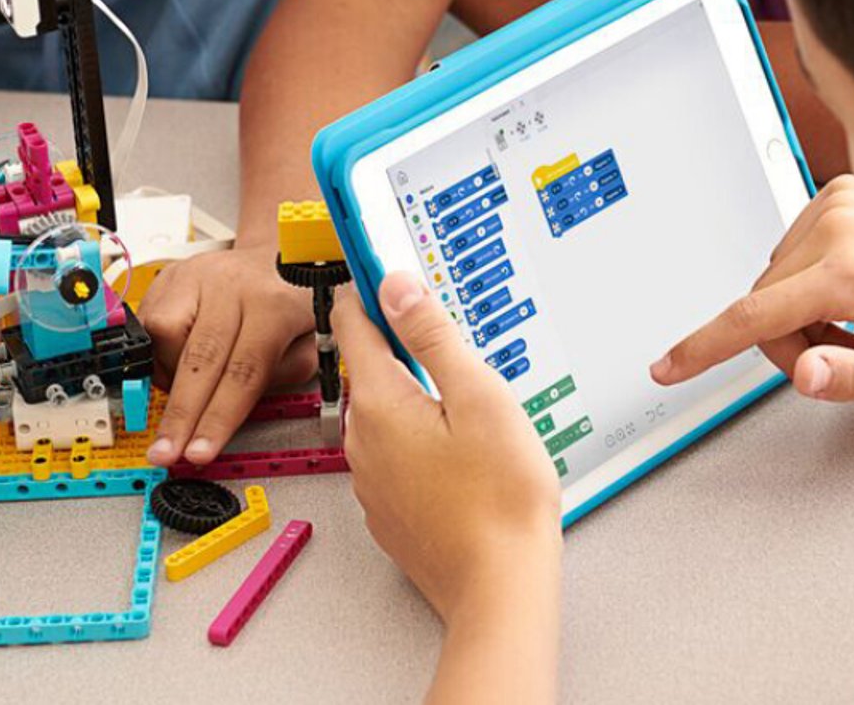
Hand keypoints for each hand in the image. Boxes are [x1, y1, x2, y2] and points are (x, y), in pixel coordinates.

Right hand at [137, 245, 317, 465]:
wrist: (278, 251)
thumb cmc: (296, 300)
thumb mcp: (314, 340)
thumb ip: (285, 376)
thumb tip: (243, 408)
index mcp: (273, 304)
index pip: (242, 373)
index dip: (218, 419)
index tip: (200, 452)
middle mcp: (231, 287)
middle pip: (199, 362)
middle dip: (179, 417)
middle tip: (165, 452)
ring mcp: (196, 277)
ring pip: (165, 340)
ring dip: (169, 381)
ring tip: (184, 395)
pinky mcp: (171, 278)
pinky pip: (150, 325)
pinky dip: (159, 356)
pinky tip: (175, 365)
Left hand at [334, 271, 561, 623]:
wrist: (499, 589)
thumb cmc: (500, 499)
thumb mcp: (480, 397)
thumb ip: (434, 336)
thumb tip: (396, 284)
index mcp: (379, 403)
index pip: (353, 324)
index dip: (370, 289)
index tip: (382, 265)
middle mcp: (362, 441)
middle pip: (370, 369)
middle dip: (402, 346)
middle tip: (448, 335)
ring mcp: (372, 479)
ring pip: (385, 415)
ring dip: (415, 397)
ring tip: (466, 402)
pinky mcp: (390, 510)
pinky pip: (396, 456)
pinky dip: (420, 442)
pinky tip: (460, 453)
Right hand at [651, 176, 853, 412]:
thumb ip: (852, 378)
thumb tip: (804, 372)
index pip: (757, 315)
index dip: (706, 347)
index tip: (668, 365)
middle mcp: (842, 225)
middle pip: (761, 298)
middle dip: (784, 340)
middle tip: (835, 357)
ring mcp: (841, 202)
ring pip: (772, 275)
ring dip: (796, 310)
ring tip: (850, 323)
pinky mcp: (841, 194)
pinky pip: (791, 250)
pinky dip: (807, 280)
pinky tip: (848, 292)